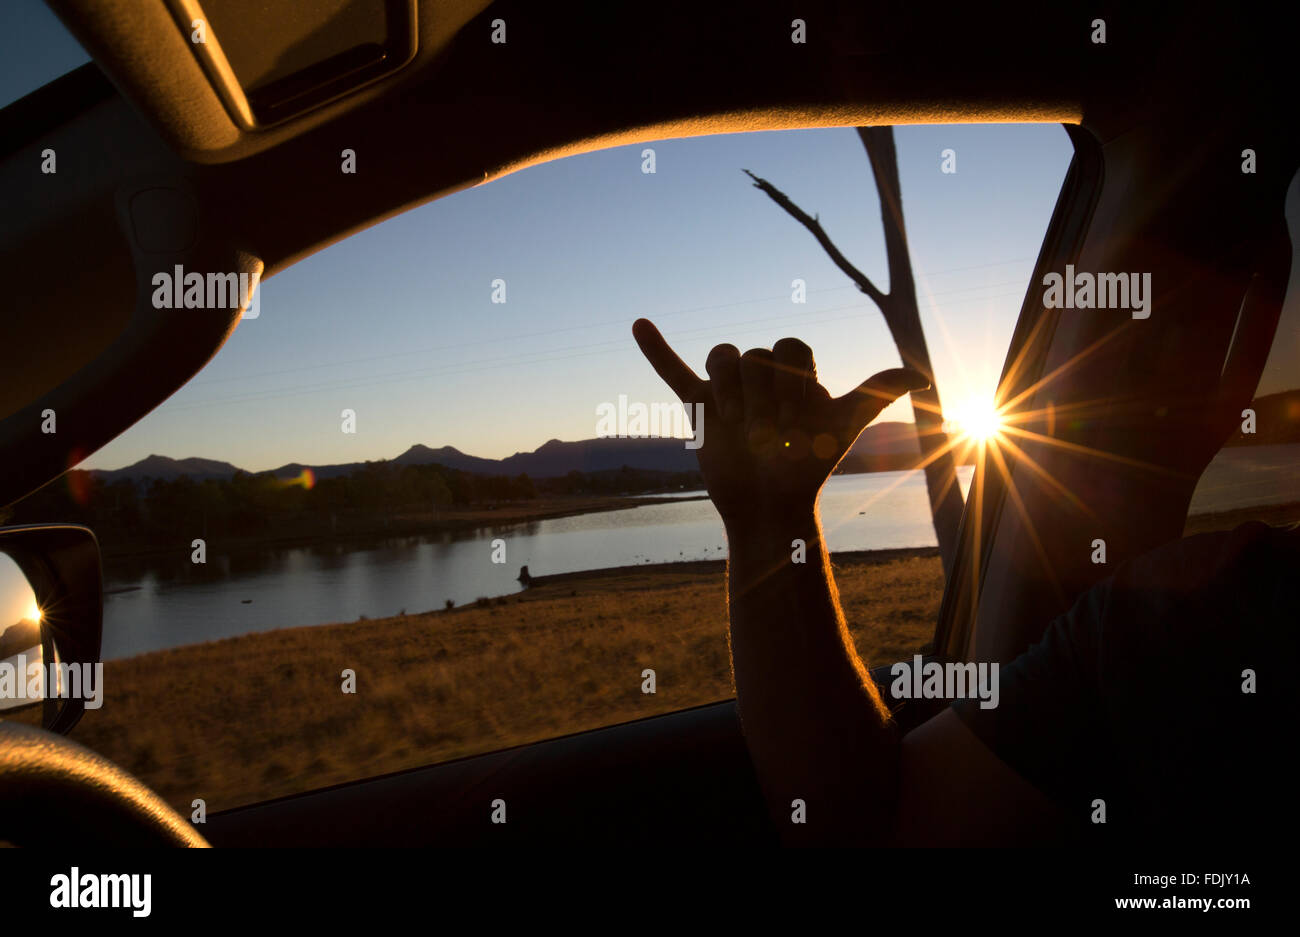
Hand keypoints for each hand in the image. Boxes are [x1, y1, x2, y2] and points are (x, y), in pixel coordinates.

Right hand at [632, 318, 928, 525]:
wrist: (769, 505)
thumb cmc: (809, 466)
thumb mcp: (844, 426)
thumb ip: (874, 393)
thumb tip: (921, 376)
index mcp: (796, 374)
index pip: (791, 347)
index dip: (793, 379)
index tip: (798, 418)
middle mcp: (763, 377)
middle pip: (757, 354)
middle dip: (764, 395)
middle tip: (770, 433)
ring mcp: (729, 388)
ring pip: (723, 356)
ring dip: (730, 389)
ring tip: (738, 424)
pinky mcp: (700, 405)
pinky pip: (674, 371)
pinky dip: (655, 349)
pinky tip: (639, 323)